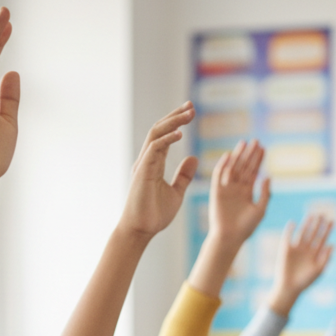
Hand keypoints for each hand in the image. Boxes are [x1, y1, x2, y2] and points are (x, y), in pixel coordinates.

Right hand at [118, 103, 198, 238]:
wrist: (140, 231)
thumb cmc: (155, 215)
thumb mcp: (176, 193)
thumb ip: (184, 176)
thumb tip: (194, 157)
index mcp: (154, 164)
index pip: (165, 136)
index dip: (177, 122)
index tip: (190, 112)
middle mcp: (147, 160)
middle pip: (159, 130)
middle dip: (175, 116)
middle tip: (190, 105)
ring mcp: (143, 164)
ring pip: (156, 134)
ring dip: (172, 122)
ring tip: (188, 113)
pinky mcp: (142, 171)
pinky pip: (154, 148)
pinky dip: (167, 139)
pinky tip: (180, 133)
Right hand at [209, 139, 271, 249]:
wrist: (229, 237)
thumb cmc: (246, 227)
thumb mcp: (260, 210)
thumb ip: (265, 193)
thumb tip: (267, 176)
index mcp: (247, 192)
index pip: (253, 172)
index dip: (258, 160)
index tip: (263, 148)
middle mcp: (237, 188)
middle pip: (244, 167)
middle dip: (249, 154)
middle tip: (255, 141)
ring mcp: (226, 189)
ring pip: (232, 168)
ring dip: (238, 156)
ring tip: (244, 143)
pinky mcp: (216, 192)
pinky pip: (219, 176)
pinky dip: (222, 165)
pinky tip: (228, 156)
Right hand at [268, 214, 333, 317]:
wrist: (289, 287)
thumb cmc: (305, 281)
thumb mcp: (319, 270)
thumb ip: (325, 258)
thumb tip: (332, 245)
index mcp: (315, 254)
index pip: (323, 238)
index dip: (327, 230)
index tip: (332, 221)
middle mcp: (306, 249)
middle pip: (313, 233)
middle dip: (318, 224)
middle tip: (323, 214)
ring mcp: (296, 248)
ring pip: (302, 233)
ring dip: (306, 224)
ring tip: (311, 215)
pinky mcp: (286, 249)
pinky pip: (288, 237)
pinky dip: (289, 230)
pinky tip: (293, 223)